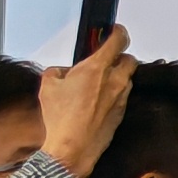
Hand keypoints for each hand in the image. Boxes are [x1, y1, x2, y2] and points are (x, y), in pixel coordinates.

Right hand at [33, 26, 132, 177]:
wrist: (73, 147)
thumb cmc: (61, 117)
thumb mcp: (48, 85)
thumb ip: (58, 71)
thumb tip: (64, 71)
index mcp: (97, 68)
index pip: (118, 40)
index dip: (118, 32)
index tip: (115, 30)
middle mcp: (115, 80)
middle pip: (128, 58)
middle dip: (118, 56)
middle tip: (104, 60)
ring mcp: (122, 96)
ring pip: (127, 77)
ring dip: (116, 76)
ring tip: (96, 83)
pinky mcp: (123, 111)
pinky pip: (123, 95)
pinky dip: (114, 93)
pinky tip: (97, 100)